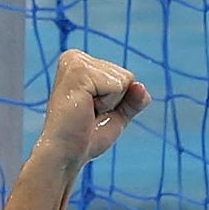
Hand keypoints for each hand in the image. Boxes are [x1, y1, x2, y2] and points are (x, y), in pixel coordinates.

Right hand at [35, 49, 151, 171]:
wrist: (67, 153)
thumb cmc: (87, 136)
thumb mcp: (116, 115)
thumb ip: (132, 100)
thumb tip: (141, 86)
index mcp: (82, 63)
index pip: (126, 77)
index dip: (117, 102)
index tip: (93, 111)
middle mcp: (76, 57)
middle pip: (127, 77)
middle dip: (115, 102)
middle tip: (90, 113)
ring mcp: (75, 61)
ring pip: (124, 81)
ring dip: (110, 103)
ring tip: (87, 111)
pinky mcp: (78, 71)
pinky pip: (117, 86)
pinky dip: (108, 103)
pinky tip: (86, 108)